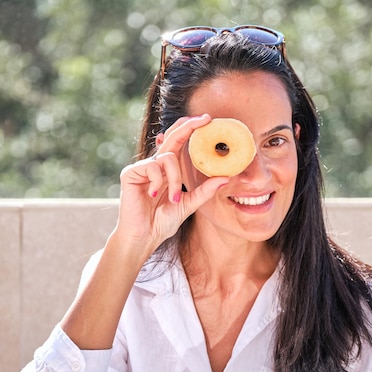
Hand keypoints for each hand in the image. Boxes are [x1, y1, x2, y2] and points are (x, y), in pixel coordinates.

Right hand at [116, 114, 227, 254]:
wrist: (143, 237)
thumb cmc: (162, 223)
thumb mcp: (188, 205)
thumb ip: (204, 191)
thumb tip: (226, 178)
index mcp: (168, 170)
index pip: (180, 143)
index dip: (191, 129)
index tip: (207, 120)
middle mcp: (155, 165)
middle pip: (172, 137)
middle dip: (188, 126)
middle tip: (204, 120)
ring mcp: (143, 168)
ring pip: (167, 157)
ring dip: (175, 179)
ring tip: (173, 199)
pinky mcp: (131, 173)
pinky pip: (152, 167)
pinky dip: (158, 182)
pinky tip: (152, 195)